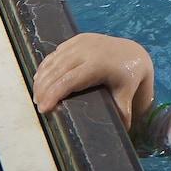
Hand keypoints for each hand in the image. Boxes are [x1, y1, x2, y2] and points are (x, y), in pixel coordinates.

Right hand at [32, 33, 153, 127]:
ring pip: (55, 60)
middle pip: (57, 70)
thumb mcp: (127, 93)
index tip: (43, 108)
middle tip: (37, 105)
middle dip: (44, 88)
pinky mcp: (78, 39)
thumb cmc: (129, 77)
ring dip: (42, 77)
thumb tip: (122, 131)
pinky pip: (57, 52)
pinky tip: (39, 78)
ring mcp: (82, 43)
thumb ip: (123, 110)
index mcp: (97, 64)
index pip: (70, 79)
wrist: (134, 52)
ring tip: (36, 96)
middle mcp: (87, 50)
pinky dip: (46, 65)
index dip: (54, 93)